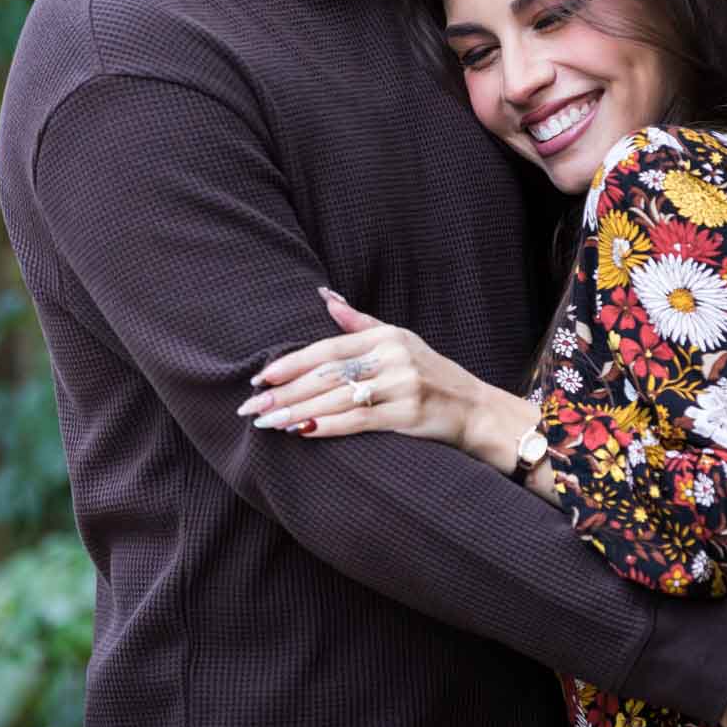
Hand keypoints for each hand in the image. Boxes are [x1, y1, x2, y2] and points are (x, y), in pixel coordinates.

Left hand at [240, 289, 531, 463]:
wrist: (476, 409)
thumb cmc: (433, 374)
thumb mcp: (400, 340)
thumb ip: (359, 322)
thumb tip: (323, 295)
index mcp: (386, 337)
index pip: (327, 349)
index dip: (291, 363)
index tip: (260, 377)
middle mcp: (393, 357)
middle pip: (327, 375)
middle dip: (285, 392)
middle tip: (251, 406)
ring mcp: (402, 386)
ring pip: (337, 399)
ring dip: (297, 412)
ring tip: (267, 423)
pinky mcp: (408, 415)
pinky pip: (359, 420)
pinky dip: (328, 426)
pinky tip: (302, 431)